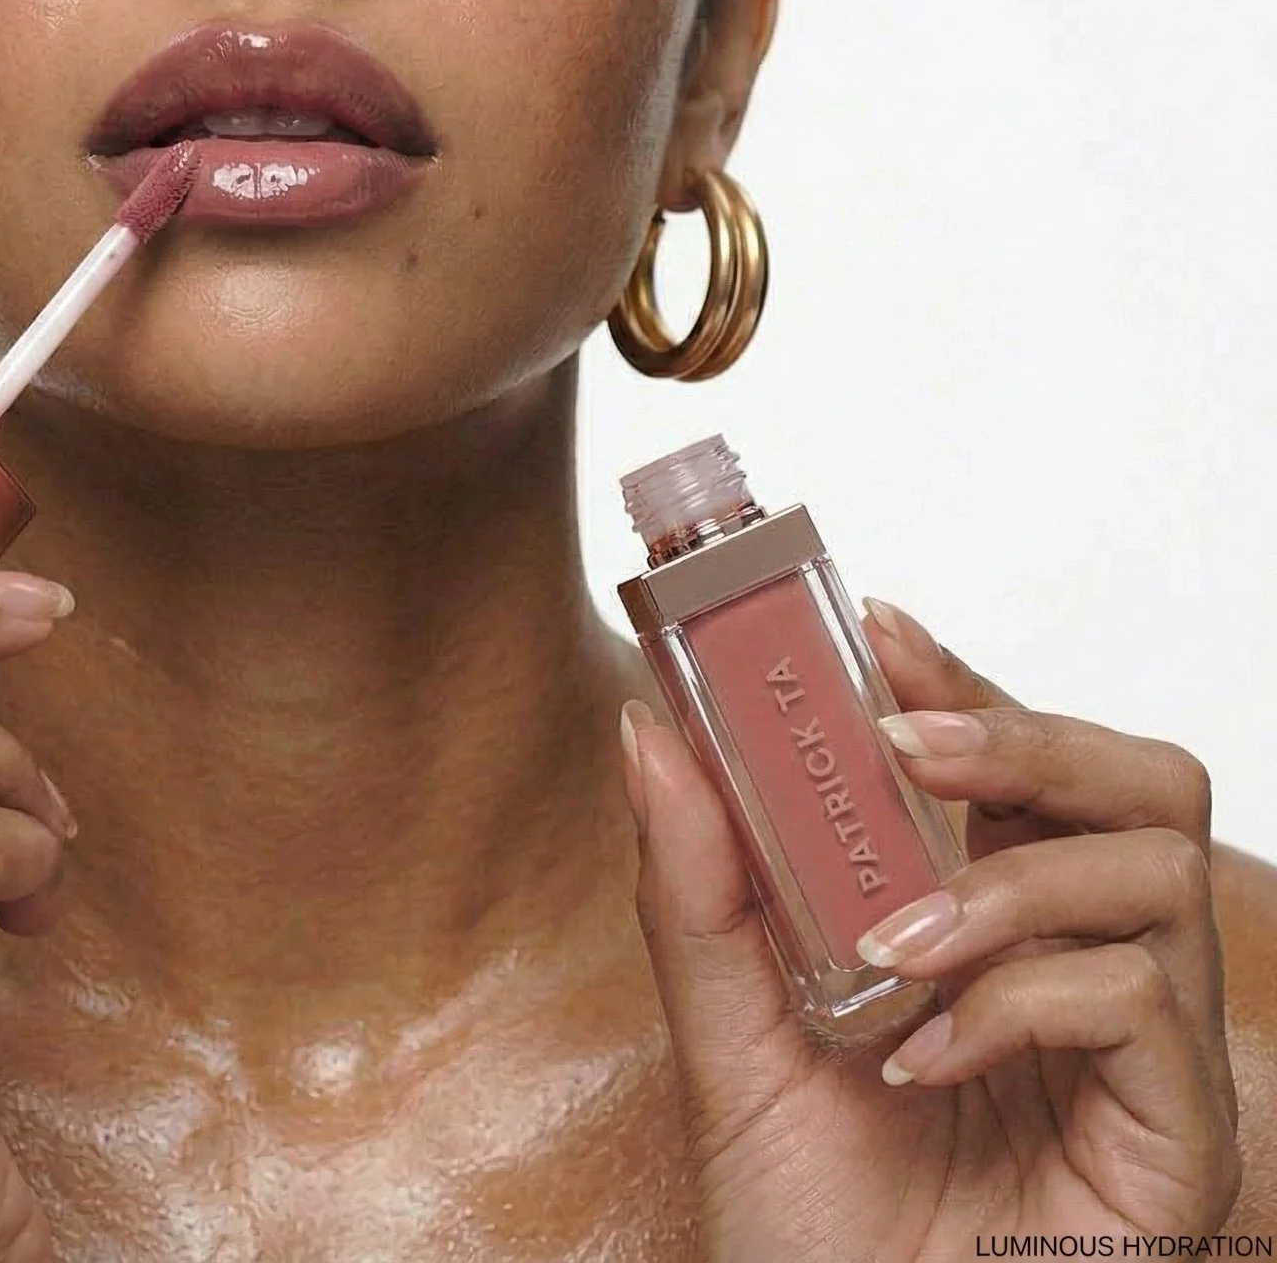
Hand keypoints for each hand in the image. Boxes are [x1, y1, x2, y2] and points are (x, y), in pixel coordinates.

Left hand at [620, 597, 1239, 1259]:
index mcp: (998, 927)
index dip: (961, 680)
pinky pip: (1144, 1003)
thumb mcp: (727, 1035)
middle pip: (1139, 780)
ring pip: (1153, 870)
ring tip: (894, 945)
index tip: (873, 627)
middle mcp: (1089, 970)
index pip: (1020, 762)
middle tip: (903, 745)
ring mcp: (1146, 1058)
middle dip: (1021, 731)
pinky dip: (1018, 1001)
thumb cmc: (807, 1223)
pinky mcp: (1180, 1143)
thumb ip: (696, 887)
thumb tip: (650, 730)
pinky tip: (922, 1056)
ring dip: (1005, 883)